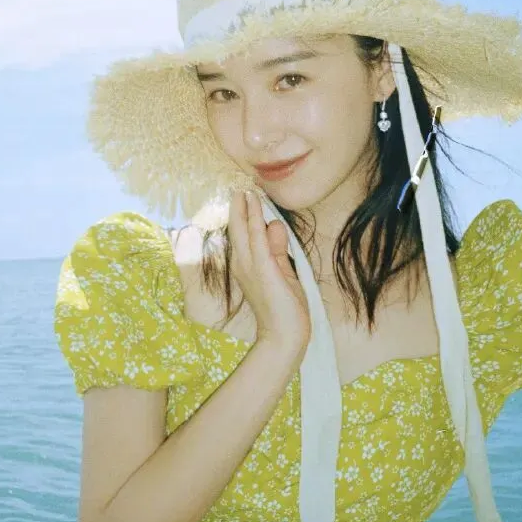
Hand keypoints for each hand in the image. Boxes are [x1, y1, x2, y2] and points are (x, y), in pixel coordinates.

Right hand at [227, 189, 311, 355]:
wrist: (284, 335)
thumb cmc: (284, 308)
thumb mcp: (282, 271)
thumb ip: (277, 249)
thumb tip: (274, 225)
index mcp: (246, 265)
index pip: (241, 235)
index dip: (241, 214)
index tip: (243, 195)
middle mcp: (243, 264)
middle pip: (237, 229)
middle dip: (238, 207)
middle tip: (238, 185)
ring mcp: (251, 266)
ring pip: (244, 229)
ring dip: (244, 207)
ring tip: (244, 189)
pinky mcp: (263, 268)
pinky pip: (257, 238)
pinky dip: (254, 219)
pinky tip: (254, 204)